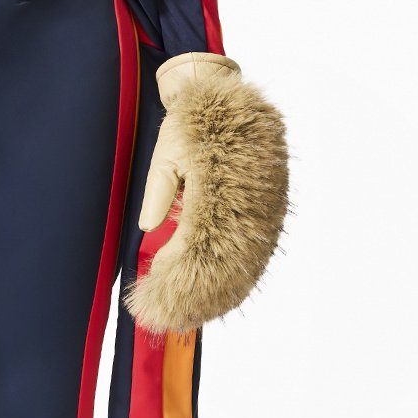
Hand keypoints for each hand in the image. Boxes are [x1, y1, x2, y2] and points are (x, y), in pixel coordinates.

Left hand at [125, 50, 287, 333]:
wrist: (230, 100)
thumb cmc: (192, 127)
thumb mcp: (168, 151)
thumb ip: (160, 190)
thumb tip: (148, 230)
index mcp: (219, 188)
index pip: (193, 244)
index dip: (170, 273)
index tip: (149, 290)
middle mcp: (246, 204)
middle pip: (219, 264)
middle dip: (189, 294)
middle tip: (163, 316)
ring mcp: (263, 212)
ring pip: (241, 266)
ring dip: (214, 294)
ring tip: (188, 317)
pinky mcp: (270, 213)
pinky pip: (255, 255)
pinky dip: (237, 280)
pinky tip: (221, 298)